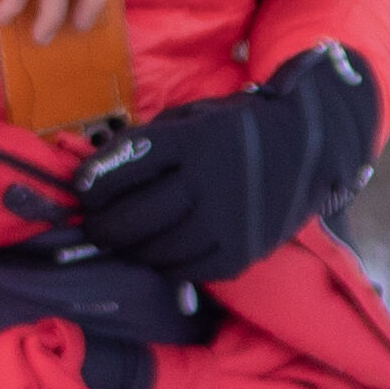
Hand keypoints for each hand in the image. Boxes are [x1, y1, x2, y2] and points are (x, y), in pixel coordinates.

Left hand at [67, 44, 382, 285]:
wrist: (306, 147)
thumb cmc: (234, 130)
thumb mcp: (189, 118)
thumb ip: (145, 143)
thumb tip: (94, 178)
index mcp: (191, 142)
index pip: (122, 171)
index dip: (91, 186)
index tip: (82, 191)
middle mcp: (207, 184)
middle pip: (131, 219)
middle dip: (101, 226)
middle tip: (94, 225)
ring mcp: (225, 224)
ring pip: (153, 251)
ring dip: (130, 249)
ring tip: (125, 240)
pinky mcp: (238, 255)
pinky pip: (183, 270)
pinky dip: (164, 263)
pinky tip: (160, 250)